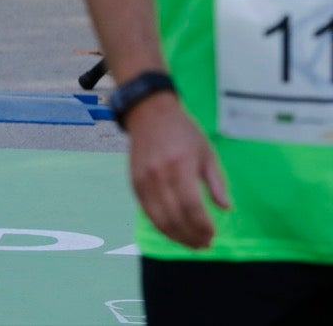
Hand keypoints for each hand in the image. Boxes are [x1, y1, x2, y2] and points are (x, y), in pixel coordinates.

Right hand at [125, 94, 230, 249]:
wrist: (149, 114)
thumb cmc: (184, 132)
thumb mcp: (207, 152)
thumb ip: (216, 181)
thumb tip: (226, 208)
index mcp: (180, 164)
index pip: (191, 205)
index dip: (202, 225)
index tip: (213, 236)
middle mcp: (159, 174)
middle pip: (174, 216)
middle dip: (191, 236)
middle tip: (204, 245)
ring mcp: (143, 179)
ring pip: (158, 218)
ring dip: (176, 236)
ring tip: (191, 243)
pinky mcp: (134, 182)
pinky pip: (147, 211)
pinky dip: (161, 226)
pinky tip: (174, 231)